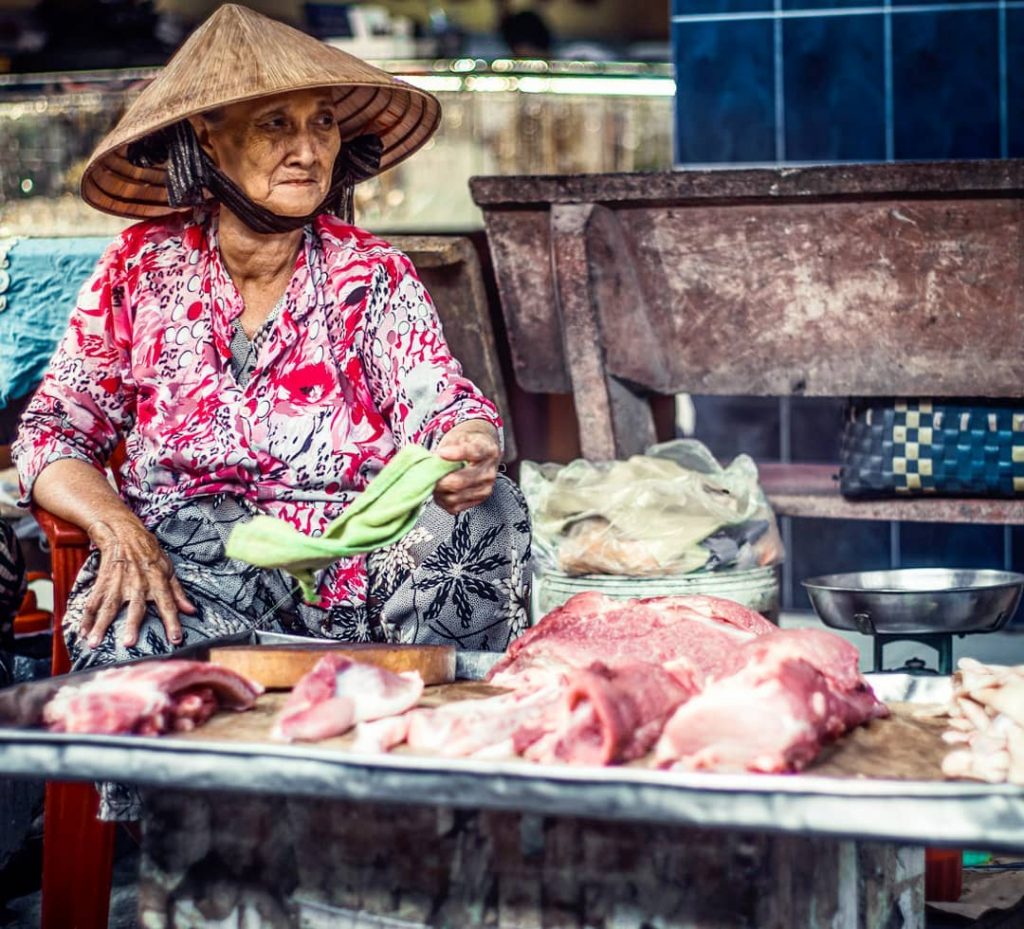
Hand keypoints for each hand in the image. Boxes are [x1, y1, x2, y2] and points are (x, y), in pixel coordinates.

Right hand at [81, 518, 195, 648]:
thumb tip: (191, 611)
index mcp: (157, 582)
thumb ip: (179, 593)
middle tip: (128, 642)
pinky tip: (82, 631)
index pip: (168, 604)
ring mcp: (118, 584)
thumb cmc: (150, 554)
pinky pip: (93, 602)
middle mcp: (138, 584)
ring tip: (93, 642)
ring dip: (100, 625)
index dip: (173, 622)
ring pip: (109, 607)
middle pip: (135, 607)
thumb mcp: (169, 570)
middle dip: (132, 625)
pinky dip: (86, 617)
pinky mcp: (103, 583)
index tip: (175, 639)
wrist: (125, 535)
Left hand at [434, 420, 500, 514]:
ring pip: (455, 497)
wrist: (482, 450)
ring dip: (439, 492)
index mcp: (487, 450)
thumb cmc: (467, 442)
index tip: (441, 453)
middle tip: (428, 474)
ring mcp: (485, 488)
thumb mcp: (458, 436)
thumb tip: (432, 462)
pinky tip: (442, 490)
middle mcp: (488, 471)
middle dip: (439, 480)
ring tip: (435, 481)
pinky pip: (455, 507)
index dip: (456, 454)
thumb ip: (447, 447)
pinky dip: (443, 500)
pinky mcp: (478, 500)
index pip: (473, 452)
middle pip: (460, 481)